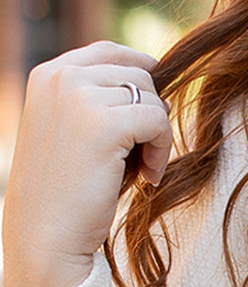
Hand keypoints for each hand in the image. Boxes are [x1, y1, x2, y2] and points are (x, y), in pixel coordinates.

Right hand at [2, 42, 172, 286]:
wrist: (46, 234)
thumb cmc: (65, 191)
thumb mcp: (72, 130)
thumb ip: (97, 99)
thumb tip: (153, 71)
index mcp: (48, 74)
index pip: (110, 52)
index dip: (141, 76)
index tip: (150, 116)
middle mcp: (60, 77)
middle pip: (138, 74)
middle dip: (149, 114)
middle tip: (142, 156)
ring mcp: (79, 96)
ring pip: (152, 97)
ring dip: (157, 136)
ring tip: (142, 169)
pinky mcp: (103, 124)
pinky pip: (158, 121)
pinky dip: (162, 151)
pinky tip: (148, 177)